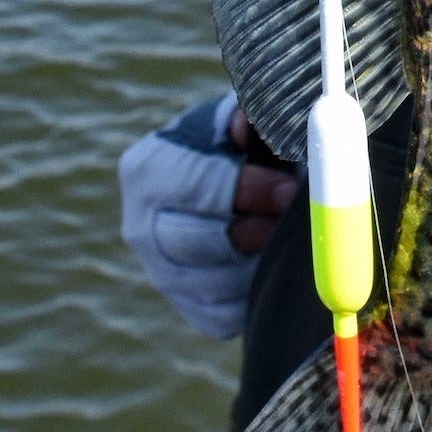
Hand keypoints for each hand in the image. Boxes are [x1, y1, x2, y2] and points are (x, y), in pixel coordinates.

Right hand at [117, 92, 301, 338]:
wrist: (235, 188)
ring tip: (286, 238)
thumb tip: (247, 125)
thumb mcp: (244, 120)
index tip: (290, 188)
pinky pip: (224, 314)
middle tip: (291, 220)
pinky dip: (255, 294)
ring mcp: (160, 272)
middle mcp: (140, 226)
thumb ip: (250, 117)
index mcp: (147, 170)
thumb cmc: (242, 146)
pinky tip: (273, 264)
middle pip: (196, 242)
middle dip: (253, 232)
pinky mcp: (189, 307)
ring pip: (212, 283)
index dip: (248, 189)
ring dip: (258, 263)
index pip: (195, 186)